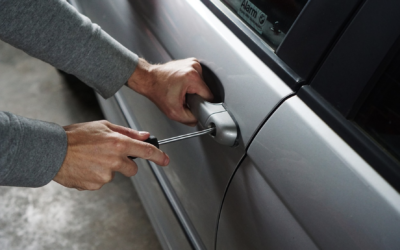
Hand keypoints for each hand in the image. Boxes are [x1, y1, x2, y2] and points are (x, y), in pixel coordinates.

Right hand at [53, 120, 168, 190]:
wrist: (52, 151)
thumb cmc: (75, 136)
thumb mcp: (103, 126)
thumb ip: (126, 132)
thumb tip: (144, 136)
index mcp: (118, 143)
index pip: (146, 151)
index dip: (159, 156)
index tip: (165, 160)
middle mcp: (114, 160)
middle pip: (132, 169)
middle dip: (125, 164)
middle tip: (108, 155)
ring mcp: (105, 175)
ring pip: (114, 174)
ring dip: (107, 169)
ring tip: (90, 159)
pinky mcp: (95, 185)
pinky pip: (101, 182)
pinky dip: (95, 176)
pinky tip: (85, 167)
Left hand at [127, 58, 213, 125]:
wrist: (148, 79)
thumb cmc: (158, 91)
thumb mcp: (174, 112)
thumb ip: (190, 119)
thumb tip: (199, 119)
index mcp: (192, 77)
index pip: (209, 96)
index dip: (202, 104)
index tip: (193, 104)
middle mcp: (194, 67)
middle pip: (205, 89)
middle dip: (196, 96)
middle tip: (183, 97)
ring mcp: (192, 63)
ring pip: (202, 84)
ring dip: (194, 89)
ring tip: (181, 90)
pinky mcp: (191, 62)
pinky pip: (197, 77)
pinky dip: (191, 83)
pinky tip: (182, 84)